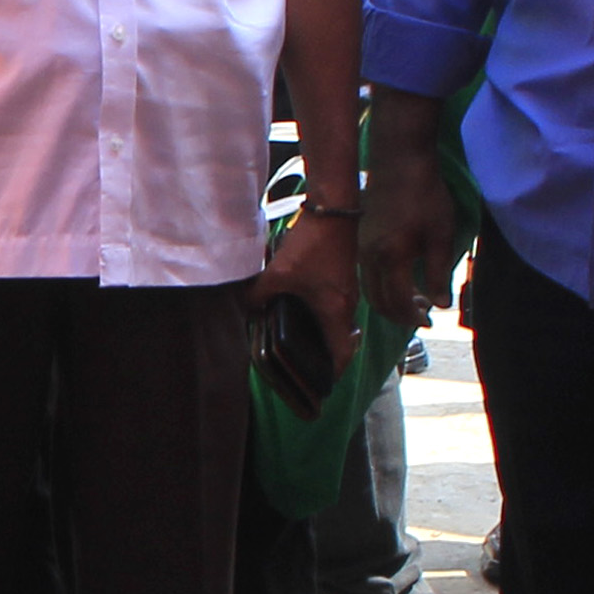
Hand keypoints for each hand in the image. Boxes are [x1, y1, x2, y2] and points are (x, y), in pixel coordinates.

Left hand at [254, 208, 359, 383]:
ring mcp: (348, 291)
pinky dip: (323, 317)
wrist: (334, 208)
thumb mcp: (280, 273)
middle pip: (341, 342)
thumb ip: (259, 295)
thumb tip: (246, 311)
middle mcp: (348, 306)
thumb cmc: (312, 244)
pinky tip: (301, 311)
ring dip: (324, 335)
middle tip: (304, 367)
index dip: (332, 374)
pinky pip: (336, 308)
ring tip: (300, 342)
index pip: (342, 355)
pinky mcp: (344, 278)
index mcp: (336, 312)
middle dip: (325, 357)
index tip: (318, 384)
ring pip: (338, 324)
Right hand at [362, 148, 458, 328]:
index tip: (429, 320)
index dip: (412, 316)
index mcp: (390, 257)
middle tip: (421, 315)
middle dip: (399, 315)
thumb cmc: (425, 194)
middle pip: (378, 301)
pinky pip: (366, 274)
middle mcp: (369, 257)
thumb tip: (441, 304)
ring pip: (369, 289)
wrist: (399, 161)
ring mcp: (360, 248)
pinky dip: (381, 285)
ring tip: (413, 300)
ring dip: (389, 301)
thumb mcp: (441, 235)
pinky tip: (400, 279)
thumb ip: (439, 273)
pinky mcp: (360, 238)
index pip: (397, 302)